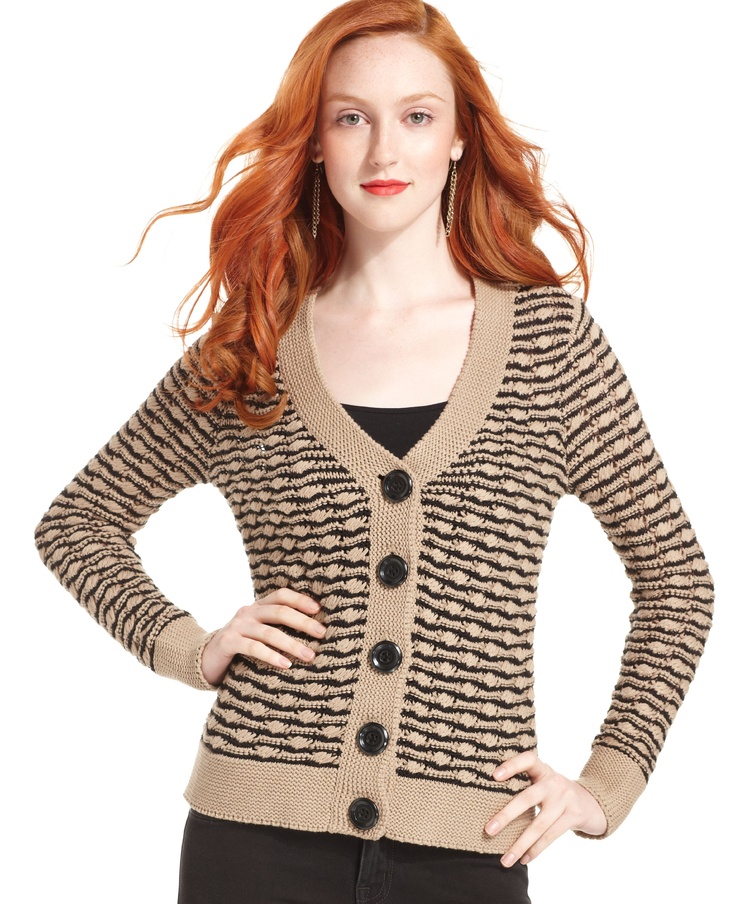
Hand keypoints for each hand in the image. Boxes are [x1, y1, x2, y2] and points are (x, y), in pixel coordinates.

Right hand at [201, 589, 325, 684]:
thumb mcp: (258, 633)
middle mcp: (248, 612)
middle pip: (280, 611)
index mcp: (258, 606)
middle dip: (303, 622)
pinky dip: (271, 656)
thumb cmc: (240, 647)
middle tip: (322, 634)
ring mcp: (237, 626)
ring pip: (269, 632)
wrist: (205, 658)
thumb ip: (276, 628)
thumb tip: (314, 633)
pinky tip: (286, 665)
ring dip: (292, 644)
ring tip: (309, 655)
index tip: (319, 610)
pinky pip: (254, 648)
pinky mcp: (228, 642)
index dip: (301, 600)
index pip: (281, 595)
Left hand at [484, 751, 606, 866]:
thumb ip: (524, 784)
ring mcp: (565, 799)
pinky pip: (551, 836)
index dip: (512, 765)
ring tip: (505, 860)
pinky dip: (536, 850)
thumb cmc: (555, 792)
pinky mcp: (573, 816)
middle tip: (488, 830)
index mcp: (543, 769)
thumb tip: (488, 802)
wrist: (591, 802)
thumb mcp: (543, 781)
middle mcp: (553, 782)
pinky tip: (524, 859)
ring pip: (539, 825)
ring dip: (520, 844)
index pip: (527, 760)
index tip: (494, 775)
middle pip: (527, 798)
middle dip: (506, 816)